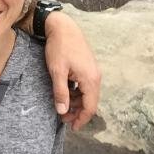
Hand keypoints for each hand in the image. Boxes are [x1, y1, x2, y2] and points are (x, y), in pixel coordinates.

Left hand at [44, 10, 100, 130]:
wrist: (62, 26)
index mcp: (91, 80)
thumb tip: (62, 111)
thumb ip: (60, 92)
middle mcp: (96, 77)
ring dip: (76, 101)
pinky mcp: (87, 65)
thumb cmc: (59, 48)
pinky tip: (66, 92)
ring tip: (62, 106)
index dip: (81, 119)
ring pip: (87, 93)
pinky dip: (77, 92)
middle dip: (77, 112)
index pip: (90, 107)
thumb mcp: (57, 71)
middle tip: (63, 117)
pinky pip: (85, 84)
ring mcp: (93, 70)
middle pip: (90, 101)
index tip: (72, 127)